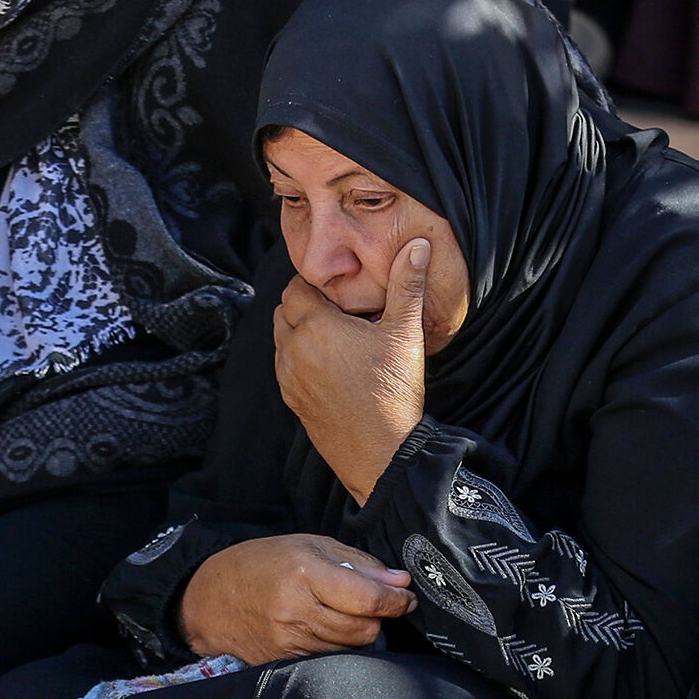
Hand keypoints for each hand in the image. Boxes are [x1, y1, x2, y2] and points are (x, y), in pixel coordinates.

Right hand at [177, 533, 413, 663]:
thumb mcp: (310, 545)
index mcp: (306, 574)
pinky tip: (324, 629)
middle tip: (370, 603)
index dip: (397, 601)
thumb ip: (360, 565)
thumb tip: (400, 583)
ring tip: (342, 613)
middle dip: (378, 617)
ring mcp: (290, 642)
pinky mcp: (284, 662)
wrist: (210, 598)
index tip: (406, 598)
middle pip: (365, 629)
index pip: (369, 599)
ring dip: (359, 632)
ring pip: (352, 648)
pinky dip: (338, 646)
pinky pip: (330, 659)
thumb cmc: (263, 564)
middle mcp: (298, 612)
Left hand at [274, 238, 429, 503]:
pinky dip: (298, 358)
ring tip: (335, 337)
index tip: (340, 292)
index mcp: (315, 326)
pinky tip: (329, 365)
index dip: (316, 285)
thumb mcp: (405, 334)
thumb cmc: (394, 393)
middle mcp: (293, 349)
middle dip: (305, 304)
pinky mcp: (292, 399)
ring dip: (299, 330)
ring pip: (280, 338)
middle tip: (339, 311)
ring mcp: (288, 377)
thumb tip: (418, 244)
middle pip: (284, 309)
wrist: (382, 453)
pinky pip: (284, 366)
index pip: (296, 286)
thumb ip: (406, 285)